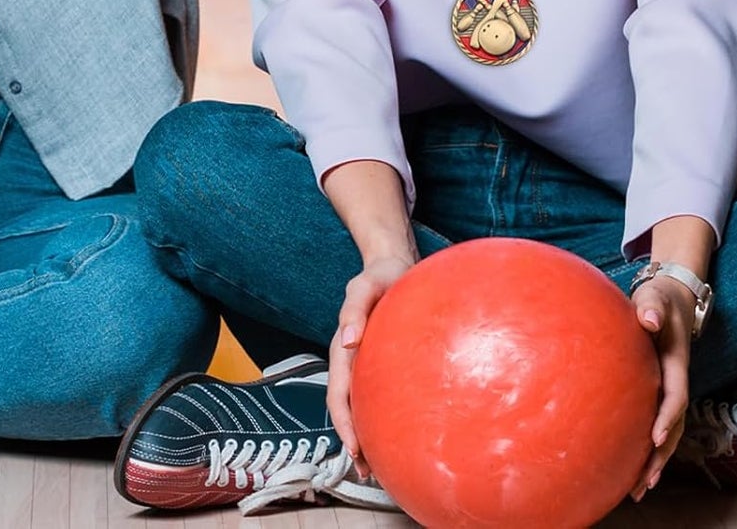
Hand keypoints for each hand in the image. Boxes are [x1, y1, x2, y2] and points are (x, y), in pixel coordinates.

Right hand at [327, 254, 413, 476]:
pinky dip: (381, 416)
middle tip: (368, 471)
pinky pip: (377, 393)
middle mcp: (352, 360)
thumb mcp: (366, 284)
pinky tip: (398, 429)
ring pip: (360, 405)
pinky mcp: (382, 362)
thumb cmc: (381, 274)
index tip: (355, 448)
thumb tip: (348, 339)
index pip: (338, 393)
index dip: (344, 423)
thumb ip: (355, 308)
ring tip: (379, 465)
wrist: (393, 264)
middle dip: (353, 441)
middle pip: (347, 407)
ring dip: (365, 434)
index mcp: (344, 347)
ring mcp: (366, 362)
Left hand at [628, 276, 695, 500]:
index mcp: (677, 362)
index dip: (667, 417)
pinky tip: (633, 467)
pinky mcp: (661, 390)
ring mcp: (671, 388)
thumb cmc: (659, 298)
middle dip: (661, 455)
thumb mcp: (656, 297)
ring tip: (640, 489)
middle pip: (675, 425)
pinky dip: (650, 448)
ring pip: (669, 431)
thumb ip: (652, 306)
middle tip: (645, 482)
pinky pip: (658, 423)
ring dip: (657, 460)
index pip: (676, 395)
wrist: (672, 298)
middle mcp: (677, 381)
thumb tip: (648, 318)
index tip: (654, 438)